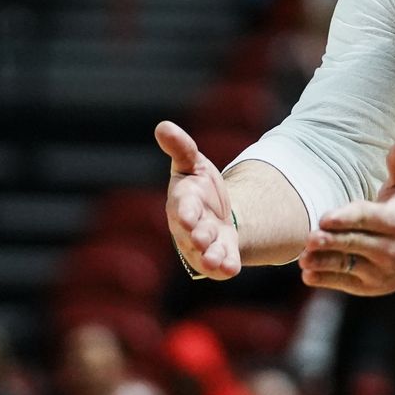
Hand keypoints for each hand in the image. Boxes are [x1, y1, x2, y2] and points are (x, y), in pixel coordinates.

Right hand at [155, 120, 240, 278]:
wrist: (216, 212)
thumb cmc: (199, 187)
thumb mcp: (193, 164)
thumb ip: (181, 148)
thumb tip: (163, 126)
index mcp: (183, 203)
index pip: (182, 207)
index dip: (185, 211)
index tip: (187, 214)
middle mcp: (190, 228)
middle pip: (193, 233)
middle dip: (199, 235)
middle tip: (203, 236)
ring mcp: (205, 244)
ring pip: (205, 253)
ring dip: (210, 256)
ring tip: (216, 260)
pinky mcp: (221, 255)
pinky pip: (222, 265)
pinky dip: (225, 267)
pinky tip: (232, 268)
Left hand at [299, 132, 394, 295]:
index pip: (369, 218)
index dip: (347, 218)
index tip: (325, 217)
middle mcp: (392, 249)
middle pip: (356, 244)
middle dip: (332, 242)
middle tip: (309, 238)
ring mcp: (382, 271)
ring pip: (348, 266)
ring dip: (325, 263)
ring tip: (304, 259)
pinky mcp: (372, 286)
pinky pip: (346, 283)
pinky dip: (326, 280)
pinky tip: (309, 273)